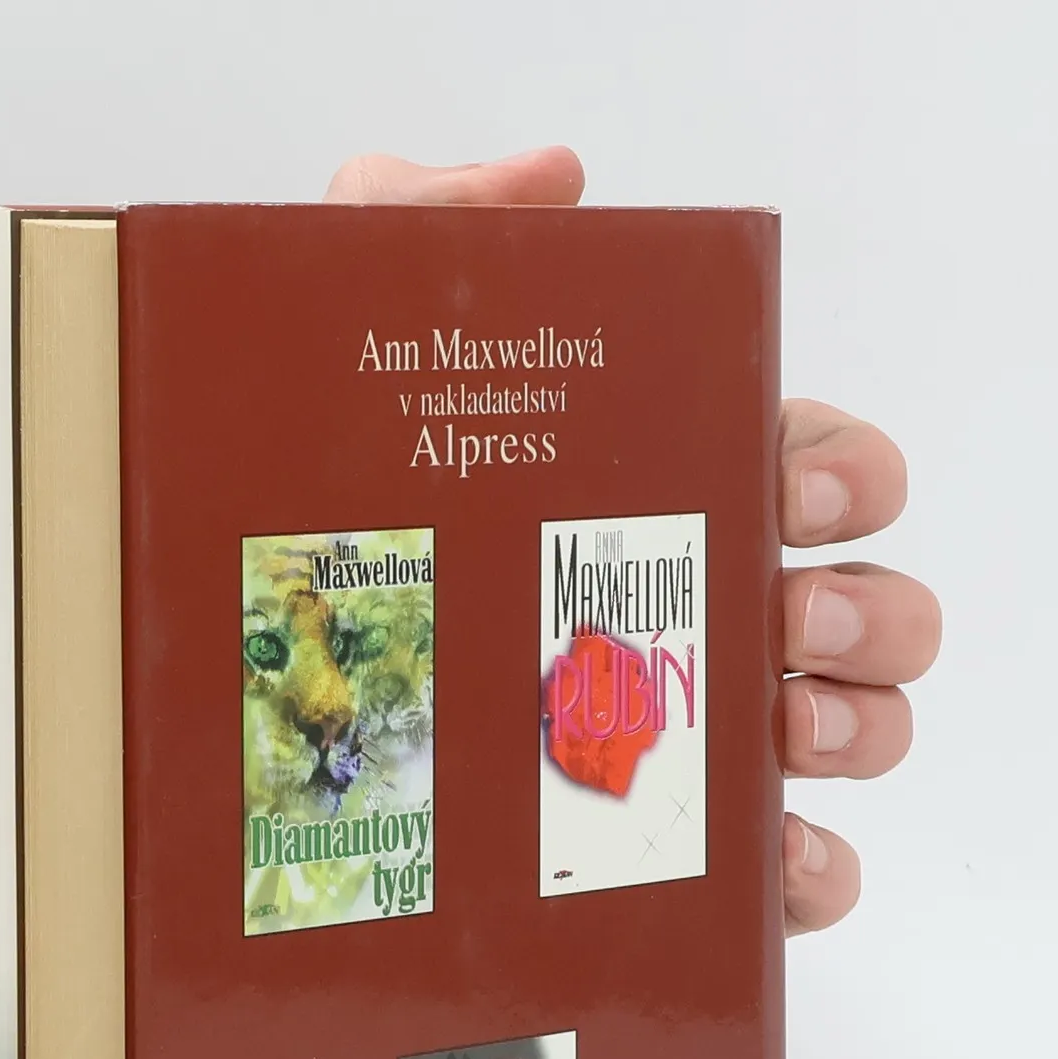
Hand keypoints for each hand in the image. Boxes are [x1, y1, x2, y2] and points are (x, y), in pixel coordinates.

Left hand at [327, 149, 939, 935]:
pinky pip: (790, 877)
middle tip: (784, 620)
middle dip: (866, 609)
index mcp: (648, 498)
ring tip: (779, 730)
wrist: (191, 717)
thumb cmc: (280, 532)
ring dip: (860, 727)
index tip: (788, 492)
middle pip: (866, 606)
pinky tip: (767, 857)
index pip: (807, 465)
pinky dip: (813, 872)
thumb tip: (556, 181)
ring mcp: (680, 745)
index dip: (842, 474)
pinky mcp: (657, 859)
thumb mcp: (334, 350)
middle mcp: (685, 618)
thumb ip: (425, 226)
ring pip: (855, 732)